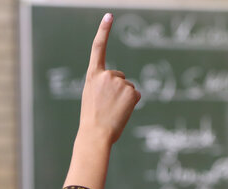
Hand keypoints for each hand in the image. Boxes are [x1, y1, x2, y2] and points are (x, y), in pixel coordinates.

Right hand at [78, 13, 140, 144]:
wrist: (96, 134)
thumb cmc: (92, 120)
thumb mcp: (92, 98)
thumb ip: (103, 86)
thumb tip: (124, 88)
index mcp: (93, 76)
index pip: (98, 48)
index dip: (104, 31)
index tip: (109, 16)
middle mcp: (106, 75)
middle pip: (119, 77)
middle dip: (117, 90)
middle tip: (107, 106)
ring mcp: (119, 82)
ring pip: (128, 87)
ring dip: (124, 99)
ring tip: (113, 111)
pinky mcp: (131, 90)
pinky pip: (136, 95)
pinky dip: (131, 104)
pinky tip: (122, 111)